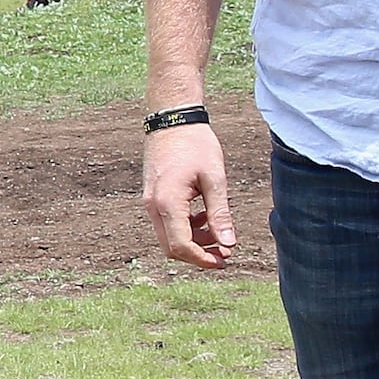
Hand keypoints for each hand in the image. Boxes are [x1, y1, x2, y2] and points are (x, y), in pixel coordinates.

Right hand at [140, 123, 236, 270]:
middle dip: (198, 255)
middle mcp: (153, 206)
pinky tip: (203, 216)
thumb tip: (229, 244)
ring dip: (193, 242)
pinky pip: (166, 223)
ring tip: (217, 232)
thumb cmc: (195, 144)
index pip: (182, 246)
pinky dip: (185, 228)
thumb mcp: (214, 179)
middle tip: (224, 252)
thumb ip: (220, 214)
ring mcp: (149, 202)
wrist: (172, 119)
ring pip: (168, 237)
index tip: (225, 260)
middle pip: (172, 248)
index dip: (203, 259)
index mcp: (168, 202)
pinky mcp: (151, 196)